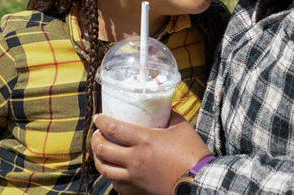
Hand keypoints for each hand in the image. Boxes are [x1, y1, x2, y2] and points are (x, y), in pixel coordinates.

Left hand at [92, 111, 211, 194]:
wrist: (199, 180)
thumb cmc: (192, 151)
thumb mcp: (181, 127)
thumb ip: (168, 115)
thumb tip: (161, 107)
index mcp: (145, 140)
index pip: (114, 129)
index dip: (102, 122)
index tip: (99, 118)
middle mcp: (135, 159)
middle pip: (103, 149)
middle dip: (95, 139)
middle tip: (97, 133)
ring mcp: (135, 177)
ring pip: (105, 169)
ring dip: (98, 158)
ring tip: (100, 152)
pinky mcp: (138, 190)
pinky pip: (116, 185)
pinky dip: (111, 176)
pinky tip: (114, 170)